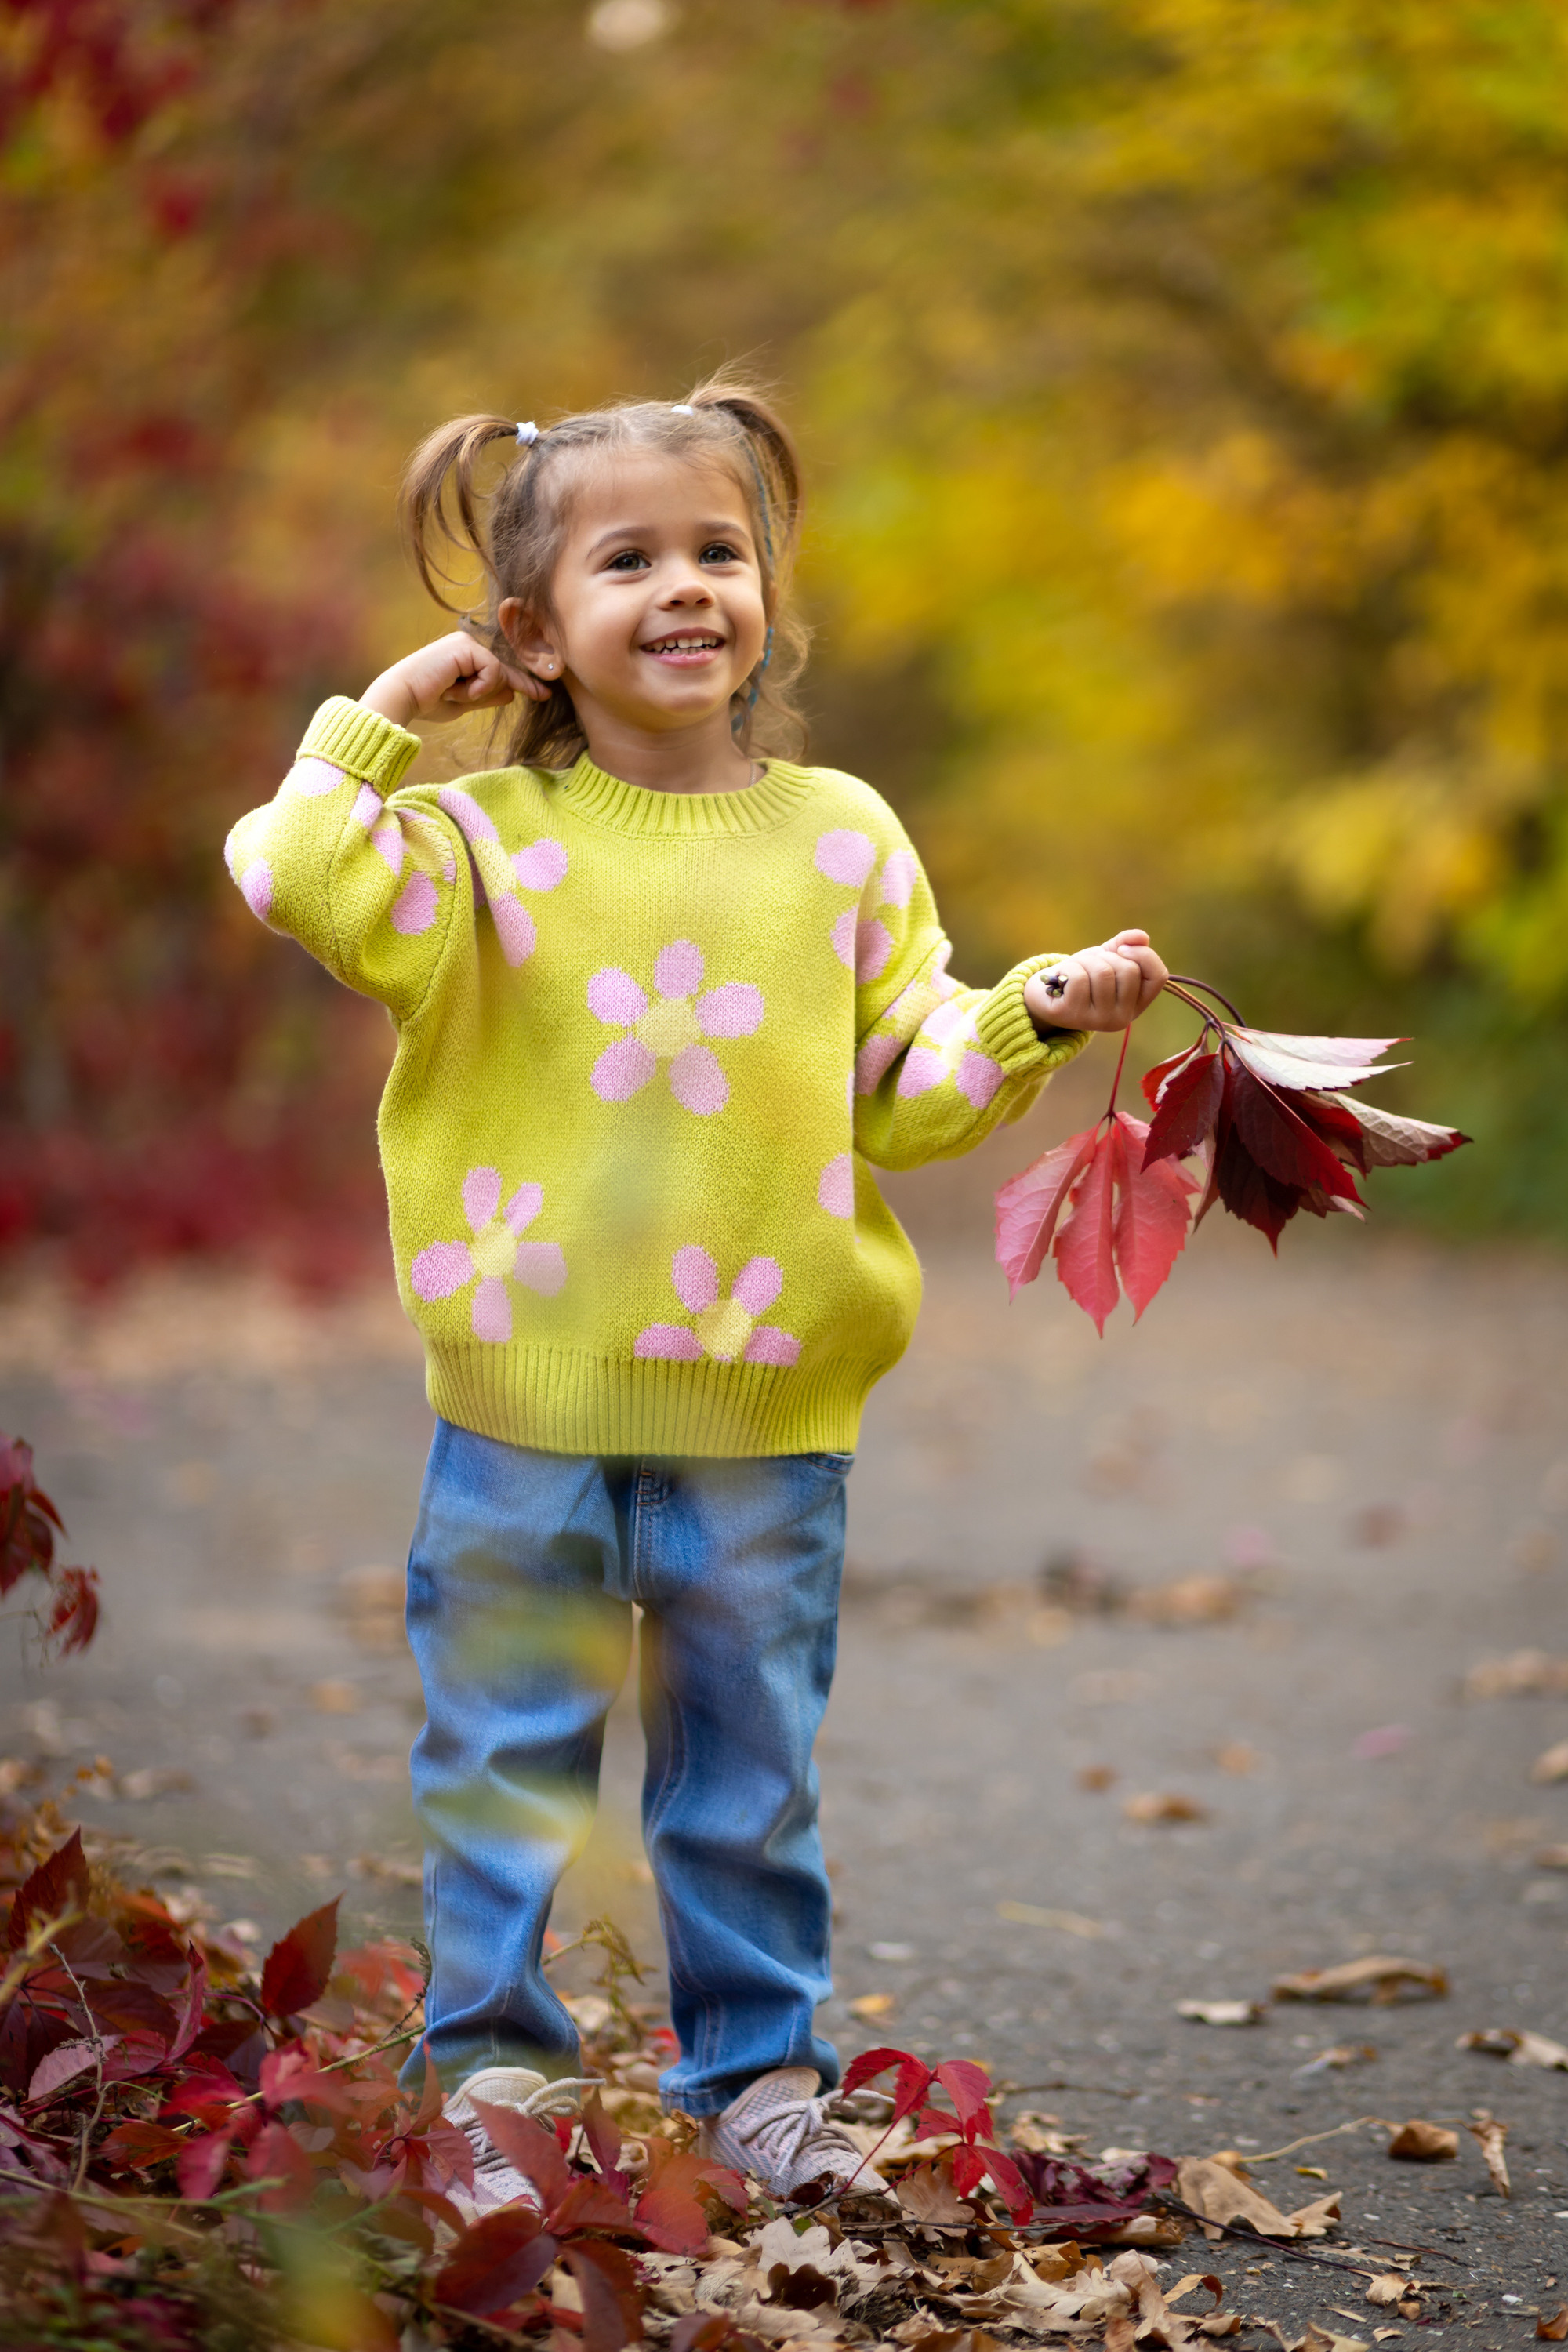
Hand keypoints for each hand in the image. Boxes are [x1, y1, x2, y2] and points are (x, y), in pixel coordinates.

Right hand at [359, 630, 546, 726]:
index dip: (524, 684)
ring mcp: (466, 643)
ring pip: (498, 674)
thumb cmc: (426, 702)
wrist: (402, 698)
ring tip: (451, 692)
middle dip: (495, 690)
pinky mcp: (466, 646)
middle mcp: (467, 645)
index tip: (545, 695)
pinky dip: (477, 687)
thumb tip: (511, 694)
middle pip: (502, 674)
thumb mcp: (462, 702)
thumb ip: (486, 696)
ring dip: (477, 693)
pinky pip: (492, 672)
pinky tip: (453, 688)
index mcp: (465, 657)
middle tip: (467, 694)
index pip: (501, 672)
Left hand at [1024, 929, 1167, 1033]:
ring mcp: (1099, 1020)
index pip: (1158, 976)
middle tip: (1091, 965)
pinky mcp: (1074, 1016)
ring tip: (1075, 971)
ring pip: (1103, 972)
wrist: (1046, 993)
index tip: (1122, 949)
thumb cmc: (1082, 976)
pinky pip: (1079, 977)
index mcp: (1136, 1004)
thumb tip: (1142, 937)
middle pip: (1128, 970)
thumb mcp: (1106, 958)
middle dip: (1107, 957)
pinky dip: (1069, 968)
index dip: (1143, 955)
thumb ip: (1125, 946)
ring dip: (1085, 961)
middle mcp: (1122, 1018)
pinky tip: (1062, 979)